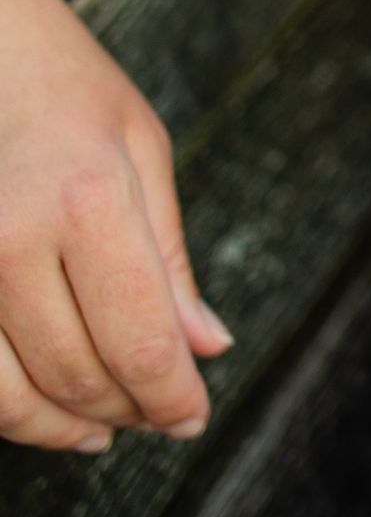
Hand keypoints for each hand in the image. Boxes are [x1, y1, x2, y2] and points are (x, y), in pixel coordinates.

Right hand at [0, 0, 233, 452]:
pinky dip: (9, 405)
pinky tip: (42, 402)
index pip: (140, 343)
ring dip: (63, 426)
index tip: (192, 417)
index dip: (172, 398)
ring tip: (100, 427)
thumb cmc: (67, 89)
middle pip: (78, 376)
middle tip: (157, 415)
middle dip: (127, 411)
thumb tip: (205, 348)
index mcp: (89, 202)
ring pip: (11, 396)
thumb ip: (169, 260)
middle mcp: (12, 241)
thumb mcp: (141, 151)